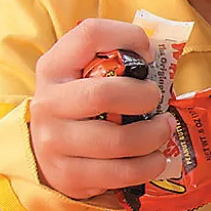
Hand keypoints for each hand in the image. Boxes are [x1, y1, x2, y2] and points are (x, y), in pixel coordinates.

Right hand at [28, 19, 174, 199]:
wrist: (47, 152)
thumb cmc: (80, 106)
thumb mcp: (83, 74)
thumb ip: (114, 58)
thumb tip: (156, 54)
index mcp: (54, 67)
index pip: (89, 35)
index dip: (127, 36)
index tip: (149, 54)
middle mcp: (48, 103)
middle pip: (103, 94)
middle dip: (144, 97)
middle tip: (158, 100)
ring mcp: (54, 142)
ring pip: (117, 141)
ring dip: (154, 136)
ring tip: (164, 130)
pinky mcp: (69, 175)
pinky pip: (120, 173)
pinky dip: (148, 166)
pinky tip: (155, 158)